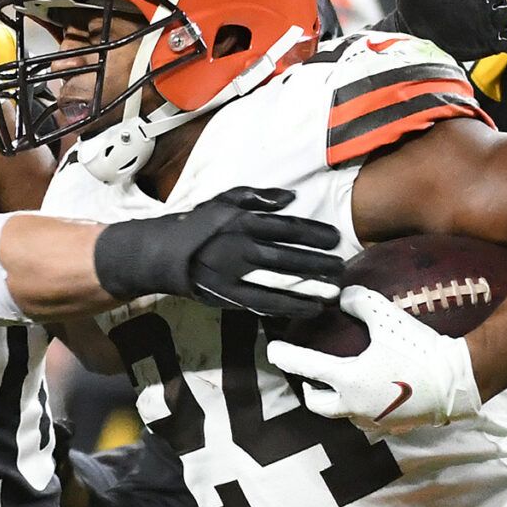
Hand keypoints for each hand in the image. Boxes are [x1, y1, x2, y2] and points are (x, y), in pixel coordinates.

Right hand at [93, 186, 344, 321]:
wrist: (164, 254)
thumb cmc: (198, 224)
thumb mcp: (223, 201)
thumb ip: (256, 197)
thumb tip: (289, 197)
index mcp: (243, 222)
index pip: (287, 228)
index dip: (314, 233)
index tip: (334, 238)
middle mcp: (243, 248)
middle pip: (289, 256)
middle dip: (319, 263)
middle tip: (341, 267)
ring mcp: (237, 275)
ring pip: (281, 282)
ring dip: (310, 287)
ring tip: (333, 291)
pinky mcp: (231, 297)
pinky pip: (266, 304)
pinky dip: (290, 307)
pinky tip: (311, 309)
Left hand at [267, 287, 481, 433]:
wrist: (455, 382)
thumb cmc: (418, 350)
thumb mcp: (388, 319)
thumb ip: (361, 303)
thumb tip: (343, 295)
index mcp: (347, 380)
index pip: (306, 366)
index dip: (287, 356)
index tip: (273, 351)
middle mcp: (353, 406)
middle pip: (318, 404)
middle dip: (311, 391)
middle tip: (312, 378)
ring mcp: (372, 420)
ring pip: (342, 414)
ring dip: (337, 400)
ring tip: (344, 384)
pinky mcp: (392, 427)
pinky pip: (367, 418)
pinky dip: (362, 406)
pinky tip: (374, 393)